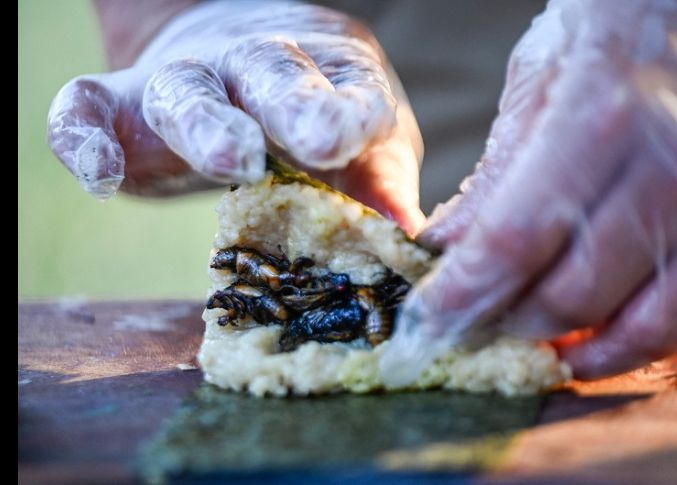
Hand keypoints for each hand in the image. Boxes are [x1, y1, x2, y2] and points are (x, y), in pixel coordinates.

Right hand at [47, 0, 424, 233]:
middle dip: (285, 107)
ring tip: (228, 160)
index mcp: (327, 79)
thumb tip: (408, 245)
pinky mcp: (125, 107)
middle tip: (299, 144)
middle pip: (268, 76)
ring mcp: (188, 83)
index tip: (344, 139)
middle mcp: (256, 71)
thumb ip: (380, 188)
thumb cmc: (315, 126)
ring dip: (204, 122)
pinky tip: (100, 177)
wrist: (238, 72)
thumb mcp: (361, 151)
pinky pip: (88, 107)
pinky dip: (82, 137)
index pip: (343, 89)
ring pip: (186, 90)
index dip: (347, 112)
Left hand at [381, 0, 676, 382]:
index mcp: (596, 124)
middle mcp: (669, 169)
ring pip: (654, 323)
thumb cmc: (610, 31)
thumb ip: (494, 177)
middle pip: (576, 293)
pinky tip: (668, 348)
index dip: (463, 294)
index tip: (428, 323)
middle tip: (486, 327)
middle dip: (516, 325)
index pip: (514, 240)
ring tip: (558, 352)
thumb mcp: (534, 86)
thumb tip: (447, 251)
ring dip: (595, 354)